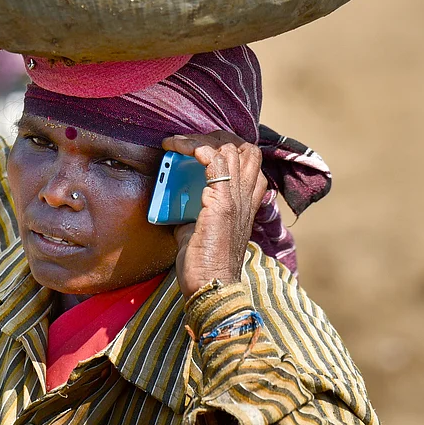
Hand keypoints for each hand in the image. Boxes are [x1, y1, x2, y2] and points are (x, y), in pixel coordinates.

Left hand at [162, 132, 267, 298]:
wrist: (211, 287)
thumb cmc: (204, 264)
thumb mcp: (198, 229)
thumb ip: (191, 211)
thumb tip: (173, 200)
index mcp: (246, 203)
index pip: (250, 160)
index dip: (228, 146)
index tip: (199, 146)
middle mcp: (247, 197)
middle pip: (245, 148)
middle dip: (215, 137)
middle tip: (187, 142)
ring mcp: (237, 199)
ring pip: (231, 148)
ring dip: (200, 139)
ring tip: (177, 143)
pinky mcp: (222, 203)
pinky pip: (214, 160)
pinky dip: (196, 147)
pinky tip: (178, 148)